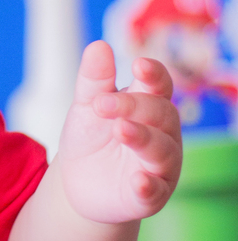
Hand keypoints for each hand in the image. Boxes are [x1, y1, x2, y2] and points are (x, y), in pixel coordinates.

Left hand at [55, 41, 181, 225]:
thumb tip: (98, 45)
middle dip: (134, 106)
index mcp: (148, 106)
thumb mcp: (86, 107)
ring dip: (143, 138)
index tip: (138, 65)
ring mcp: (160, 166)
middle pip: (160, 113)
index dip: (153, 74)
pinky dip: (148, 186)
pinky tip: (138, 181)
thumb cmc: (90, 138)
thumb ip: (94, 80)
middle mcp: (162, 134)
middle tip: (102, 104)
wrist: (77, 184)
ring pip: (162, 149)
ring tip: (121, 129)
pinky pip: (155, 190)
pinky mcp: (151, 195)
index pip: (159, 85)